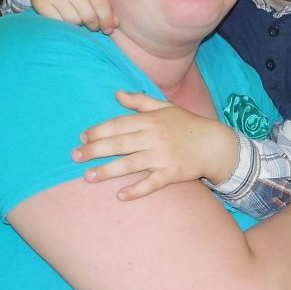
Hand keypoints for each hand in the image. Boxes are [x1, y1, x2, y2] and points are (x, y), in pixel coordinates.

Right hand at [27, 0, 118, 32]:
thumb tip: (113, 25)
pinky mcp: (41, 2)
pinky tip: (65, 17)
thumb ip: (104, 2)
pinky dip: (65, 24)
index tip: (109, 28)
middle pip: (88, 15)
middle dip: (94, 24)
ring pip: (74, 21)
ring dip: (79, 24)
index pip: (101, 2)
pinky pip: (59, 23)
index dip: (107, 19)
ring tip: (78, 17)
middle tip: (93, 24)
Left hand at [72, 91, 238, 198]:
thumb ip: (140, 101)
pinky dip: (137, 190)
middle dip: (95, 150)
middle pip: (119, 143)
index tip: (82, 137)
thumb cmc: (188, 125)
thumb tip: (117, 93)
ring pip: (131, 163)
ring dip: (108, 170)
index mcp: (151, 120)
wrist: (215, 144)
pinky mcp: (173, 173)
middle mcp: (155, 137)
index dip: (99, 130)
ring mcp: (163, 156)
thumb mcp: (166, 108)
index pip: (119, 124)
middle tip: (75, 156)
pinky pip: (152, 183)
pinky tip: (121, 195)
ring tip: (88, 177)